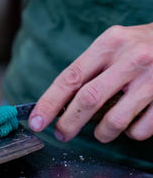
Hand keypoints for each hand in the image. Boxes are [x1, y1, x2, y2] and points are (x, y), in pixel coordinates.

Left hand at [28, 24, 152, 142]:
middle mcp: (131, 58)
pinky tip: (131, 124)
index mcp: (109, 44)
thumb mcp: (113, 47)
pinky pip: (140, 130)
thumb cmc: (140, 47)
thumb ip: (89, 70)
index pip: (70, 78)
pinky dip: (130, 134)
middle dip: (69, 123)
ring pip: (114, 121)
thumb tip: (59, 104)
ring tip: (102, 131)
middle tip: (62, 134)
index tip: (36, 122)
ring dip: (102, 134)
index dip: (49, 103)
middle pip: (88, 100)